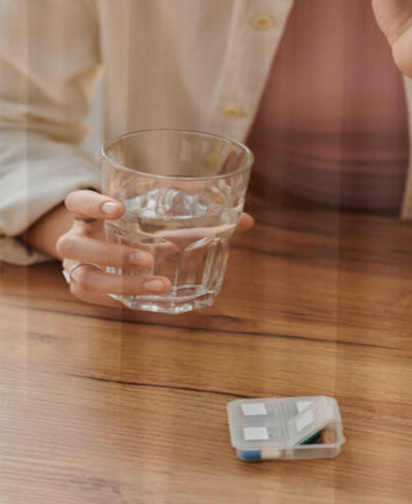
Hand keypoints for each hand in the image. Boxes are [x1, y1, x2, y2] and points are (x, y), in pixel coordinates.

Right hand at [55, 189, 253, 308]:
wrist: (108, 241)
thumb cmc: (140, 223)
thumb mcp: (162, 213)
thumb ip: (199, 213)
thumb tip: (247, 220)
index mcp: (91, 211)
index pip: (77, 202)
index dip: (94, 205)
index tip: (120, 209)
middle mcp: (77, 237)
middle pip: (72, 246)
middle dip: (110, 253)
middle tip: (150, 258)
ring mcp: (76, 265)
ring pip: (83, 278)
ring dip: (121, 283)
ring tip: (160, 286)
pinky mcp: (85, 288)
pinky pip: (93, 298)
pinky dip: (119, 300)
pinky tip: (147, 301)